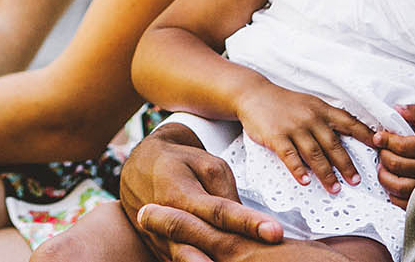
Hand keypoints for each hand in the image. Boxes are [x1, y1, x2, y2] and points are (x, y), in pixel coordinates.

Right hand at [120, 123, 283, 261]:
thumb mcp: (204, 164)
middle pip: (200, 244)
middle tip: (261, 261)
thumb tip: (246, 221)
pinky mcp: (160, 251)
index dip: (247, 222)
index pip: (220, 211)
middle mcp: (166, 221)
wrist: (140, 168)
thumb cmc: (179, 162)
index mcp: (178, 193)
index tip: (274, 232)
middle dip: (229, 257)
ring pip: (185, 260)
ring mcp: (160, 239)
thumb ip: (224, 192)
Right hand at [234, 81, 374, 192]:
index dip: (365, 134)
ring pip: (315, 154)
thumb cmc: (284, 102)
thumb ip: (325, 118)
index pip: (349, 122)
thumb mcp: (309, 103)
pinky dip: (299, 170)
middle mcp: (310, 117)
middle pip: (333, 144)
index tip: (379, 146)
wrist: (254, 94)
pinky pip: (290, 156)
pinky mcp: (276, 136)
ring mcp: (293, 127)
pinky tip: (306, 181)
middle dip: (346, 165)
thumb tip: (345, 139)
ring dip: (326, 173)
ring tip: (335, 188)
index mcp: (321, 108)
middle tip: (356, 181)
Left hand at [372, 105, 414, 208]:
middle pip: (397, 165)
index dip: (386, 141)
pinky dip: (392, 193)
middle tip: (381, 150)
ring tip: (383, 166)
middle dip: (384, 156)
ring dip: (384, 176)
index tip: (378, 137)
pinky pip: (403, 201)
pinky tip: (392, 182)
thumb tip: (398, 109)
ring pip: (398, 186)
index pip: (402, 147)